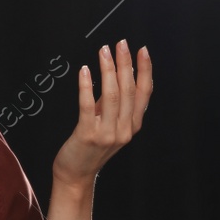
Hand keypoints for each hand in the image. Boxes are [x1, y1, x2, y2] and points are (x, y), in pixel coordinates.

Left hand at [52, 39, 151, 187]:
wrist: (75, 175)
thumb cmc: (90, 147)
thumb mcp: (107, 123)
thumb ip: (112, 104)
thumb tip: (113, 75)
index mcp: (133, 125)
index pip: (144, 93)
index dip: (145, 70)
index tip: (142, 51)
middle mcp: (125, 129)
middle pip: (129, 90)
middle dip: (126, 64)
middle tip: (122, 43)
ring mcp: (108, 133)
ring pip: (112, 95)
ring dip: (108, 70)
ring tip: (104, 51)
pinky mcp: (88, 135)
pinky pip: (88, 106)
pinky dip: (86, 86)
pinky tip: (84, 71)